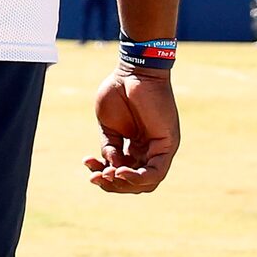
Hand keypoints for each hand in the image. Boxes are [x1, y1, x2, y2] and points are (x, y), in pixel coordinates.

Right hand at [86, 67, 179, 192]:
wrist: (133, 71)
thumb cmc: (119, 92)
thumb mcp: (108, 127)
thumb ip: (109, 149)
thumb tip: (111, 169)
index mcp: (135, 147)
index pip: (123, 175)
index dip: (106, 178)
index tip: (89, 167)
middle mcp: (149, 151)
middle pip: (135, 184)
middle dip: (113, 185)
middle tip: (96, 176)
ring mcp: (160, 149)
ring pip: (147, 183)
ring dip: (125, 184)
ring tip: (108, 174)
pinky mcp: (168, 144)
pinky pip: (156, 172)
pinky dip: (138, 178)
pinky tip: (121, 171)